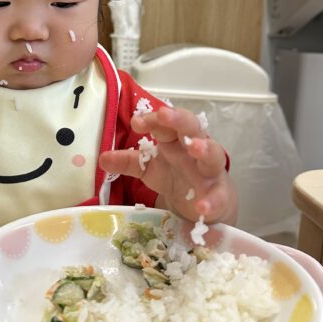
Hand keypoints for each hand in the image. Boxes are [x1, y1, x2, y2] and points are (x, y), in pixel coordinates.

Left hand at [99, 106, 235, 224]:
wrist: (206, 204)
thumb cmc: (177, 177)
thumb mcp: (150, 169)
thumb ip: (128, 162)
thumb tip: (102, 158)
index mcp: (175, 142)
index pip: (165, 124)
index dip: (153, 119)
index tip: (136, 121)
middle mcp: (194, 152)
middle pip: (191, 128)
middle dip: (179, 119)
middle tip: (165, 114)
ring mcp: (210, 172)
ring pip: (213, 154)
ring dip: (205, 149)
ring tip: (195, 148)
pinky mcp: (220, 195)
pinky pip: (218, 196)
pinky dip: (212, 201)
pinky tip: (202, 207)